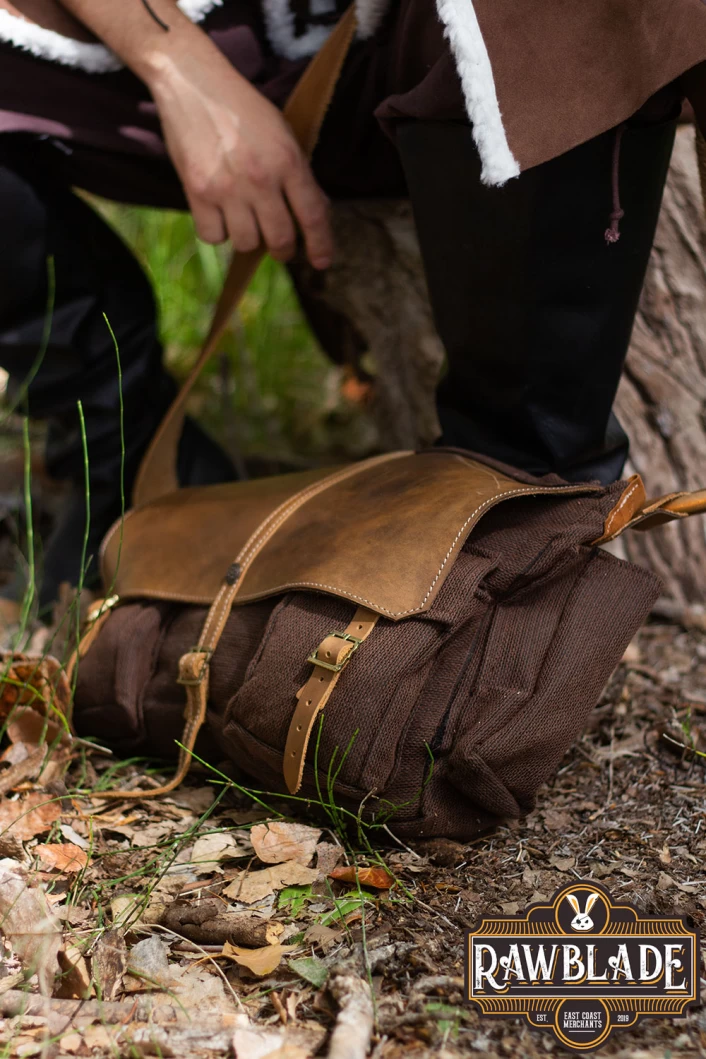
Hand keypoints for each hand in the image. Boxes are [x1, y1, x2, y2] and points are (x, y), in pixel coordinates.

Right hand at [149, 44, 333, 267]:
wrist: (195, 84)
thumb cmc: (243, 109)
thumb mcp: (282, 134)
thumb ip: (299, 174)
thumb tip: (316, 215)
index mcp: (288, 161)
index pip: (312, 216)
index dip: (320, 245)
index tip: (321, 263)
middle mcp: (260, 178)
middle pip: (280, 239)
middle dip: (283, 250)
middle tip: (280, 246)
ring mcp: (228, 188)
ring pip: (246, 243)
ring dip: (249, 239)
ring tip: (246, 220)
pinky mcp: (198, 192)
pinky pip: (213, 237)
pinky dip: (219, 233)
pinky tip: (220, 214)